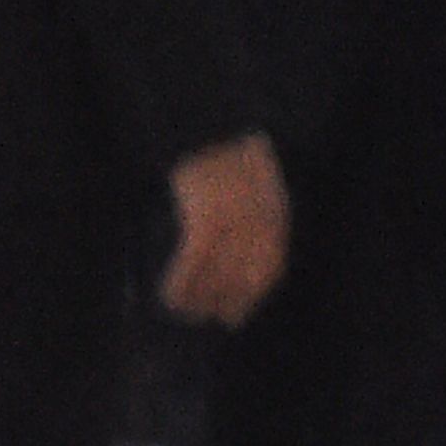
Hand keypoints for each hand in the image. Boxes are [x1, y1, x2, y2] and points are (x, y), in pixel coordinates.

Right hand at [160, 132, 289, 325]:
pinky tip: (170, 297)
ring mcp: (235, 223)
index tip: (240, 312)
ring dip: (201, 298)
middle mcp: (260, 223)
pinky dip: (181, 282)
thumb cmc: (232, 153)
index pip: (272, 265)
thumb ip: (256, 213)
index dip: (255, 293)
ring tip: (187, 314)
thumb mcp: (259, 182)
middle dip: (231, 301)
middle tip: (214, 318)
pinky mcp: (207, 219)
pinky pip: (194, 261)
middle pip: (247, 275)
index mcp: (276, 213)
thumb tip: (237, 249)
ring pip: (219, 273)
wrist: (216, 127)